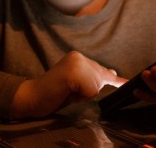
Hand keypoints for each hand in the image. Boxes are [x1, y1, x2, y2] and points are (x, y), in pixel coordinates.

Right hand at [9, 51, 125, 117]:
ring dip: (83, 95)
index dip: (113, 79)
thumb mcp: (76, 84)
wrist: (31, 97)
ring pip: (95, 87)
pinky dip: (79, 98)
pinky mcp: (73, 73)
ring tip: (67, 92)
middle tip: (69, 92)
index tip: (125, 81)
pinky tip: (66, 93)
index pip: (100, 70)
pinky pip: (89, 92)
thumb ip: (92, 78)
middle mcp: (79, 57)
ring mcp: (76, 63)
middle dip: (88, 91)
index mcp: (79, 58)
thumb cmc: (53, 94)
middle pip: (100, 80)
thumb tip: (112, 73)